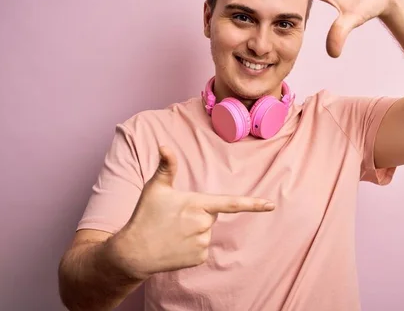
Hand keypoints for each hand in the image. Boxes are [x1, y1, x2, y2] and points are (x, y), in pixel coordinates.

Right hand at [113, 146, 274, 278]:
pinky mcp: (199, 258)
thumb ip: (166, 166)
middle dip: (197, 214)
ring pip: (206, 232)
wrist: (132, 252)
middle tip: (174, 217)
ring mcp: (202, 243)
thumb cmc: (144, 215)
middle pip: (211, 215)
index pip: (231, 203)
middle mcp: (203, 224)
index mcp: (197, 204)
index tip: (271, 205)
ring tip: (172, 232)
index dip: (253, 204)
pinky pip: (202, 248)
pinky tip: (174, 245)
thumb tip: (164, 145)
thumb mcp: (155, 188)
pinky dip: (190, 246)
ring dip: (193, 231)